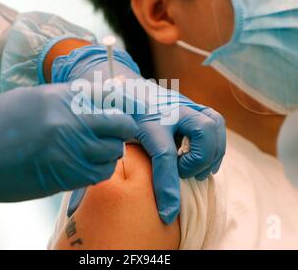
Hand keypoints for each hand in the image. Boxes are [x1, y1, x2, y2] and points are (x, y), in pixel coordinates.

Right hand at [0, 84, 137, 206]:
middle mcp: (71, 122)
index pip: (111, 98)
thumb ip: (71, 99)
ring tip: (97, 148)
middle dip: (123, 128)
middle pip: (120, 125)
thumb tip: (101, 101)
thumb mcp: (37, 97)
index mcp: (63, 97)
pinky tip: (87, 163)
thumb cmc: (1, 120)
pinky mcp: (65, 176)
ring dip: (110, 150)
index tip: (125, 110)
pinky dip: (99, 168)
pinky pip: (98, 174)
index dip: (124, 104)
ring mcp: (70, 151)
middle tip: (118, 131)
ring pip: (113, 153)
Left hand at [52, 45, 225, 223]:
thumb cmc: (110, 113)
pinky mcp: (192, 104)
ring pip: (212, 126)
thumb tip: (81, 205)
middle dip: (197, 163)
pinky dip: (216, 142)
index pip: (162, 156)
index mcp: (142, 119)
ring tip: (197, 169)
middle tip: (184, 173)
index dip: (167, 188)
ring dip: (211, 152)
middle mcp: (167, 110)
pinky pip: (215, 121)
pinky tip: (205, 157)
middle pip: (200, 134)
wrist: (121, 83)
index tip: (168, 213)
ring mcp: (182, 105)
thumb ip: (98, 164)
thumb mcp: (103, 134)